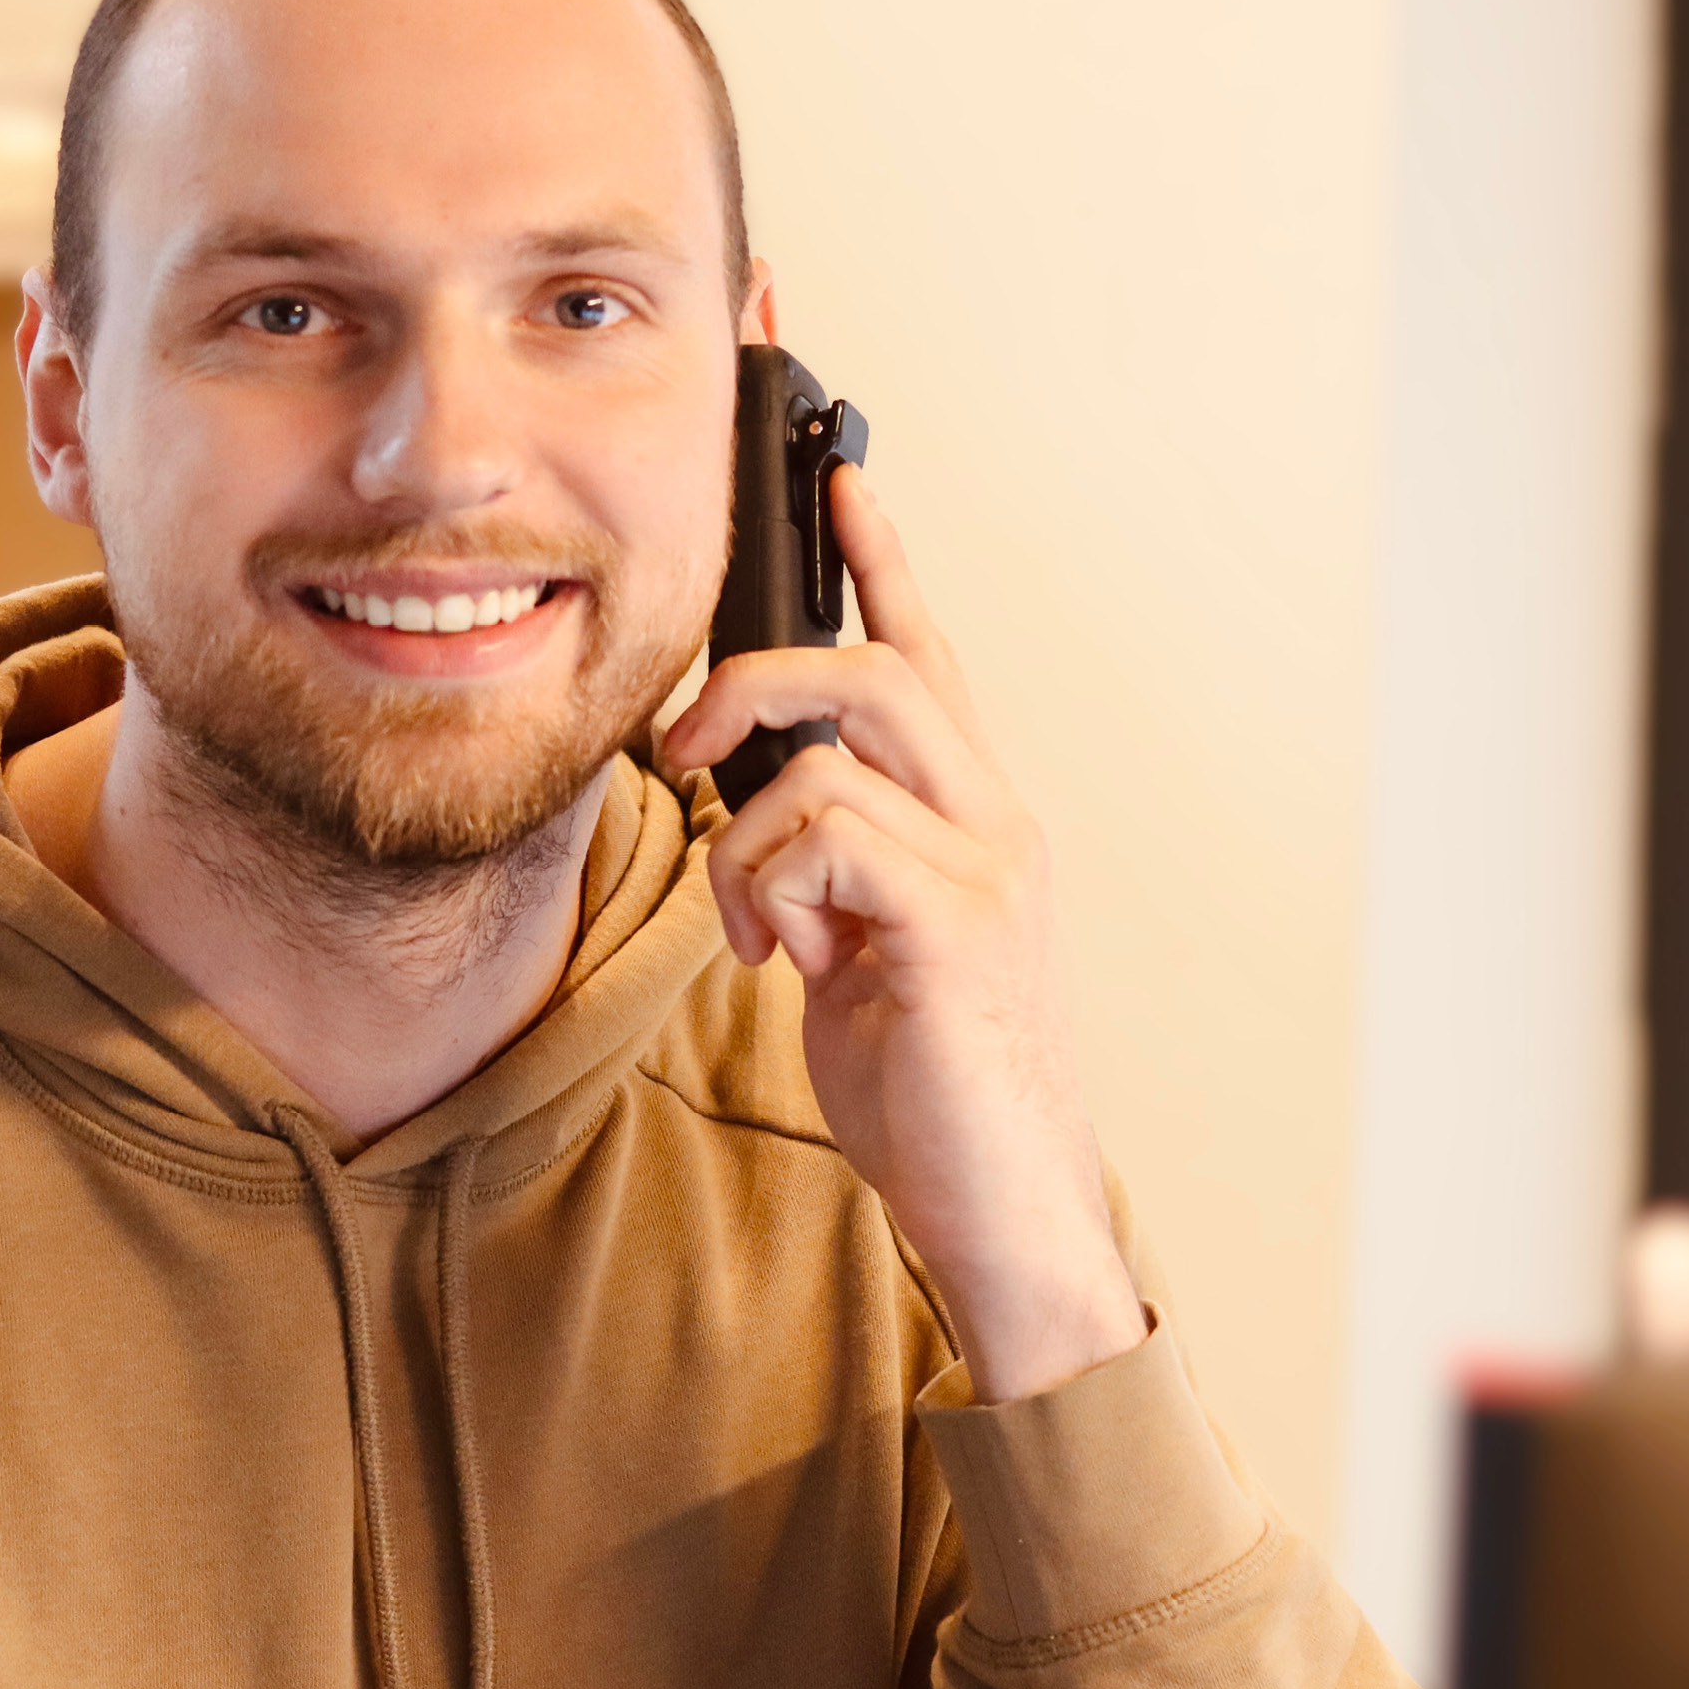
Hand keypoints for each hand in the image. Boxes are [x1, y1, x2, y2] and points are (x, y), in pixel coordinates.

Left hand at [661, 468, 1145, 1402]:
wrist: (1005, 1213)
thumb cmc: (930, 1087)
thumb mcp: (853, 948)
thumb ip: (820, 863)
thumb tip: (747, 800)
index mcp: (973, 819)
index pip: (927, 654)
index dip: (882, 558)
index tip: (837, 474)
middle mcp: (996, 823)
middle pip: (878, 666)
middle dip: (756, 678)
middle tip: (683, 747)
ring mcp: (988, 869)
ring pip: (838, 745)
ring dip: (751, 830)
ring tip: (758, 928)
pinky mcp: (958, 925)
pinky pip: (825, 835)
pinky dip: (770, 889)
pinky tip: (784, 964)